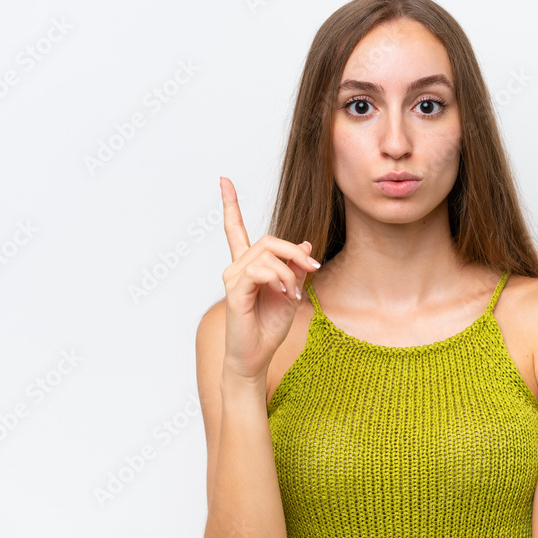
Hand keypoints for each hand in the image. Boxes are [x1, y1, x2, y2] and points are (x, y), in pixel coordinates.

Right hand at [218, 176, 318, 384]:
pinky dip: (280, 280)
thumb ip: (297, 268)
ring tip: (294, 294)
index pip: (235, 229)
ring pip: (268, 255)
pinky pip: (261, 270)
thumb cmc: (269, 327)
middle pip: (268, 240)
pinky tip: (286, 295)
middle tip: (313, 266)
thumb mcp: (292, 292)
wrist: (256, 357)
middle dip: (295, 251)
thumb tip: (307, 243)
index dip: (230, 204)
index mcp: (248, 266)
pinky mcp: (234, 289)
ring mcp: (233, 277)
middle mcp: (236, 267)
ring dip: (290, 272)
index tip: (223, 180)